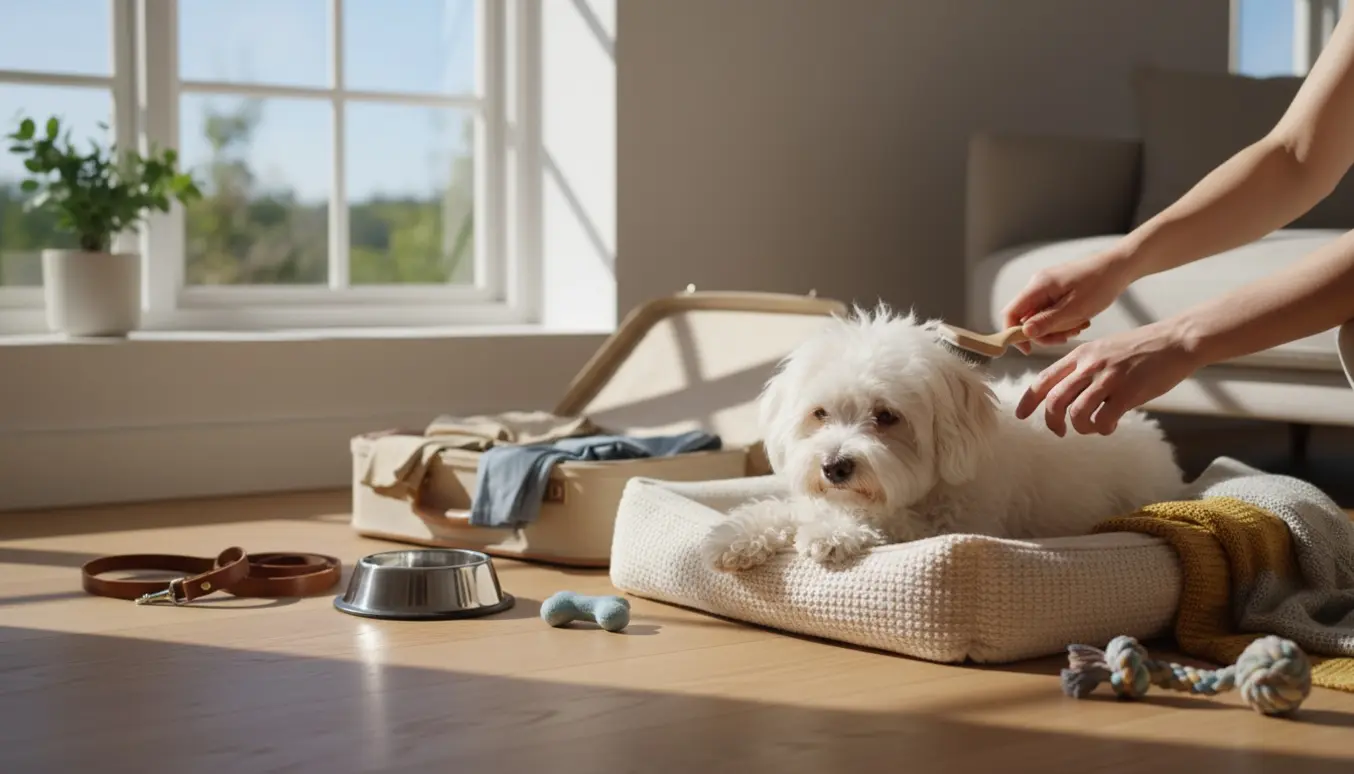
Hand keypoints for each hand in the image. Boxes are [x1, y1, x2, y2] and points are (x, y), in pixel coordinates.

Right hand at [1001, 252, 1137, 353]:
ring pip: (1039, 317)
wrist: (1118, 266)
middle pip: (1025, 318)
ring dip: (1056, 328)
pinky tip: (1080, 319)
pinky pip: (1050, 311)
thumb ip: (1048, 321)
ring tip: (1078, 326)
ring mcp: (1046, 287)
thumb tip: (1024, 333)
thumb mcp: (1075, 308)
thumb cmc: (1100, 284)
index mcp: (1038, 286)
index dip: (1013, 334)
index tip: (1029, 350)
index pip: (1011, 313)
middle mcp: (1037, 285)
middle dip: (1044, 332)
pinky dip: (1062, 320)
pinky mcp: (1056, 290)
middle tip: (1066, 337)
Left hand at [1015, 320, 1203, 435]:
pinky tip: (1111, 425)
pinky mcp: (1128, 392)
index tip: (1022, 415)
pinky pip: (1103, 420)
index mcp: (1080, 354)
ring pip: (1076, 413)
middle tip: (1059, 431)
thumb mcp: (1103, 349)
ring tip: (1093, 427)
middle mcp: (1089, 365)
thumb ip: (1083, 367)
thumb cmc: (1141, 348)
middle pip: (1054, 400)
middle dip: (1051, 421)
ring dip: (1081, 427)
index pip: (1044, 379)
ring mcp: (1108, 378)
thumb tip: (1066, 392)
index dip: (1029, 400)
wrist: (1176, 341)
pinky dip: (1102, 428)